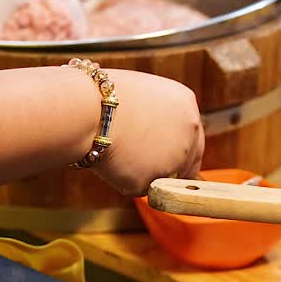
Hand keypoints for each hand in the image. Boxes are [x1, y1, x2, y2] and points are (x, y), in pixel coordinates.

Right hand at [89, 70, 204, 196]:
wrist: (85, 110)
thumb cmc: (101, 97)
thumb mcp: (142, 93)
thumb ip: (159, 114)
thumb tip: (156, 133)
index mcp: (186, 104)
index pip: (194, 137)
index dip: (178, 150)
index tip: (162, 155)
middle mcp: (189, 131)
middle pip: (188, 164)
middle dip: (168, 168)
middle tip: (141, 165)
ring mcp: (176, 157)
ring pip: (163, 178)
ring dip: (143, 173)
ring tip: (118, 152)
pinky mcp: (156, 179)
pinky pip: (140, 188)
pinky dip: (124, 180)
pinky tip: (112, 161)